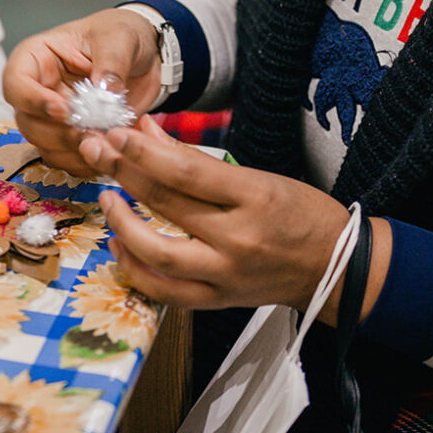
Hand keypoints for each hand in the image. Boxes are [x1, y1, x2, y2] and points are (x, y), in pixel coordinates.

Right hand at [2, 9, 163, 175]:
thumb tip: (104, 90)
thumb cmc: (122, 35)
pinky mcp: (73, 136)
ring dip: (73, 151)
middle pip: (27, 121)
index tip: (63, 110)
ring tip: (106, 143)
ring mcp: (54, 116)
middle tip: (90, 133)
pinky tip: (110, 152)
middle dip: (57, 133)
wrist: (145, 57)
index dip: (33, 100)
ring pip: (45, 145)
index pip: (15, 82)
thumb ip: (112, 61)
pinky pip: (67, 159)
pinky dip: (86, 162)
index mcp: (38, 57)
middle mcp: (39, 89)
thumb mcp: (120, 37)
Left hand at [83, 116, 353, 314]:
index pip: (188, 172)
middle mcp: (238, 239)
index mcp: (254, 197)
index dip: (146, 152)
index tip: (118, 134)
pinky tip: (119, 245)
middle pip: (167, 205)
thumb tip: (148, 131)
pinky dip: (136, 269)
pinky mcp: (218, 301)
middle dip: (125, 174)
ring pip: (158, 253)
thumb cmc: (300, 214)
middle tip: (98, 152)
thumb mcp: (258, 176)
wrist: (334, 267)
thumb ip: (198, 158)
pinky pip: (165, 291)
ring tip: (108, 198)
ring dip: (122, 224)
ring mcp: (225, 275)